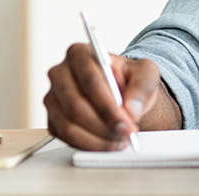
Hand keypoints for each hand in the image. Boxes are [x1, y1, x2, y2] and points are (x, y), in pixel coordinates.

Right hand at [44, 44, 179, 149]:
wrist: (123, 93)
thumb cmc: (130, 78)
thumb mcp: (145, 73)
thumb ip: (142, 86)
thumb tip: (131, 110)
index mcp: (79, 54)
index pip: (90, 80)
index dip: (108, 104)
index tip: (127, 120)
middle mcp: (60, 74)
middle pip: (76, 105)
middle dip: (104, 124)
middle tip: (126, 133)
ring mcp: (53, 98)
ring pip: (69, 125)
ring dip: (97, 138)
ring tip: (120, 140)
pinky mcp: (53, 120)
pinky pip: (66, 138)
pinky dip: (89, 145)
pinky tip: (108, 144)